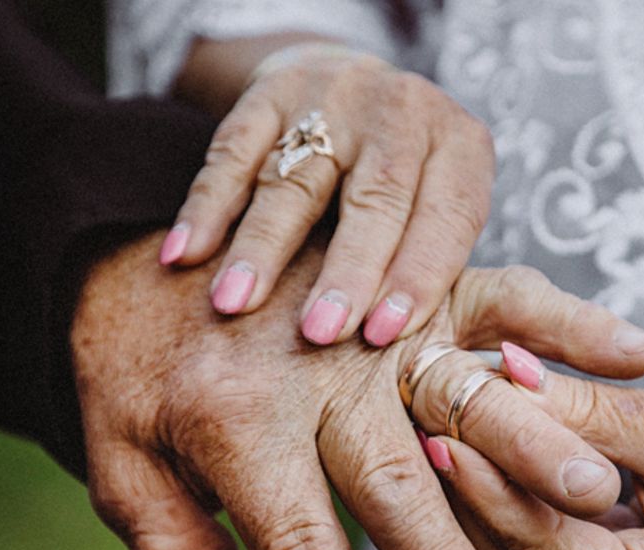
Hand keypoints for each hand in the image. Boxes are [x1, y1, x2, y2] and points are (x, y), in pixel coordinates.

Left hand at [72, 231, 643, 549]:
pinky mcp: (406, 273)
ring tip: (594, 502)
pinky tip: (636, 354)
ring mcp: (368, 312)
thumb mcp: (125, 473)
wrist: (130, 245)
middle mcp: (309, 369)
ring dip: (534, 448)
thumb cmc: (133, 375)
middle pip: (392, 483)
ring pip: (461, 394)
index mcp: (232, 424)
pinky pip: (500, 293)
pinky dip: (571, 320)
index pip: (302, 549)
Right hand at [160, 44, 494, 347]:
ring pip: (296, 178)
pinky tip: (182, 256)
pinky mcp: (270, 92)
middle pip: (376, 196)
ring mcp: (334, 98)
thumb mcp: (441, 211)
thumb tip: (420, 366)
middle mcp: (403, 114)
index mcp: (461, 147)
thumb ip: (437, 272)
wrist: (353, 89)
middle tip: (317, 333)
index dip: (418, 274)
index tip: (383, 335)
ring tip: (234, 305)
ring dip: (261, 247)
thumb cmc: (408, 186)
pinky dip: (205, 208)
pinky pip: (231, 153)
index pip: (447, 215)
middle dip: (346, 270)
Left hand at [412, 369, 643, 549]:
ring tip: (440, 443)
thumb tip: (496, 376)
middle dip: (467, 507)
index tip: (439, 426)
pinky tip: (483, 465)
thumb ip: (584, 411)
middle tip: (420, 433)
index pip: (545, 545)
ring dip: (483, 514)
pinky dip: (516, 517)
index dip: (485, 486)